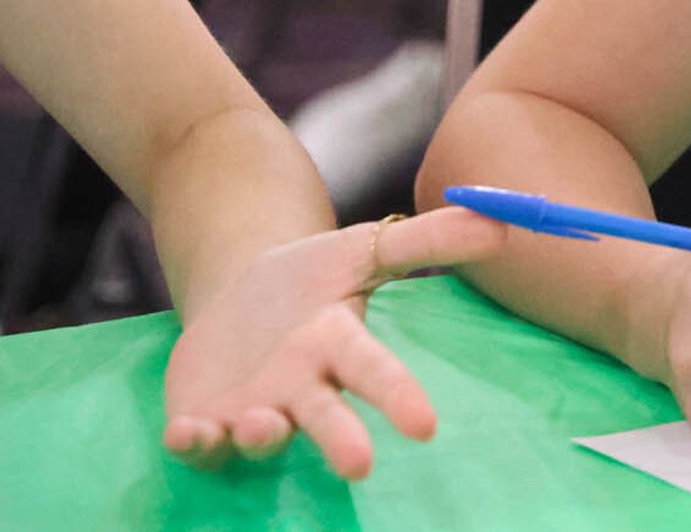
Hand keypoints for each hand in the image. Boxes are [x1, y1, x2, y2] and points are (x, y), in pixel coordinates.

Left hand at [161, 206, 511, 480]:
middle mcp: (303, 387)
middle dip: (342, 442)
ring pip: (263, 435)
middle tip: (359, 467)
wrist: (236, 293)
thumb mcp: (362, 249)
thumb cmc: (310, 277)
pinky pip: (199, 445)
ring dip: (263, 435)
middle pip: (327, 419)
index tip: (425, 426)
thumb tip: (503, 223)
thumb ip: (429, 240)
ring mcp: (254, 409)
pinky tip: (187, 432)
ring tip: (261, 423)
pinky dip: (194, 444)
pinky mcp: (205, 421)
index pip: (377, 371)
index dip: (399, 398)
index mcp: (341, 346)